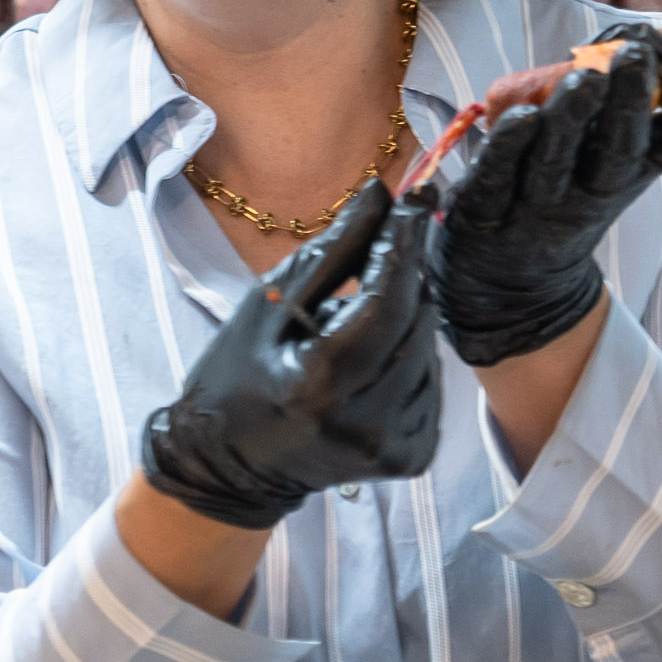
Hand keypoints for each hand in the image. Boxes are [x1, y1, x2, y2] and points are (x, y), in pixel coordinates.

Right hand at [138, 178, 442, 530]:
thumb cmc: (236, 377)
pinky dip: (408, 357)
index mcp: (319, 386)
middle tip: (372, 260)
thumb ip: (332, 250)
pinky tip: (371, 360)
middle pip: (417, 320)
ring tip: (352, 328)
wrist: (232, 468)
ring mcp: (393, 447)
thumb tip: (380, 192)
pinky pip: (429, 383)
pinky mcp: (412, 457)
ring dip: (404, 320)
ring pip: (429, 349)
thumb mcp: (270, 304)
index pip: (386, 300)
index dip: (404, 243)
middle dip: (402, 278)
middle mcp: (366, 423)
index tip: (419, 198)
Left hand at [430, 23, 661, 368]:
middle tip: (637, 54)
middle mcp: (594, 193)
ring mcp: (538, 207)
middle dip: (633, 101)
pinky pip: (498, 177)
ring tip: (586, 75)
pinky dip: (509, 146)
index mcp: (635, 172)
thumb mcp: (606, 153)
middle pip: (623, 152)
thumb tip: (646, 30)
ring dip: (575, 117)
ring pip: (559, 162)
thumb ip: (620, 98)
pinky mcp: (483, 213)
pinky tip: (522, 114)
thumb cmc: (562, 190)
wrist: (507, 283)